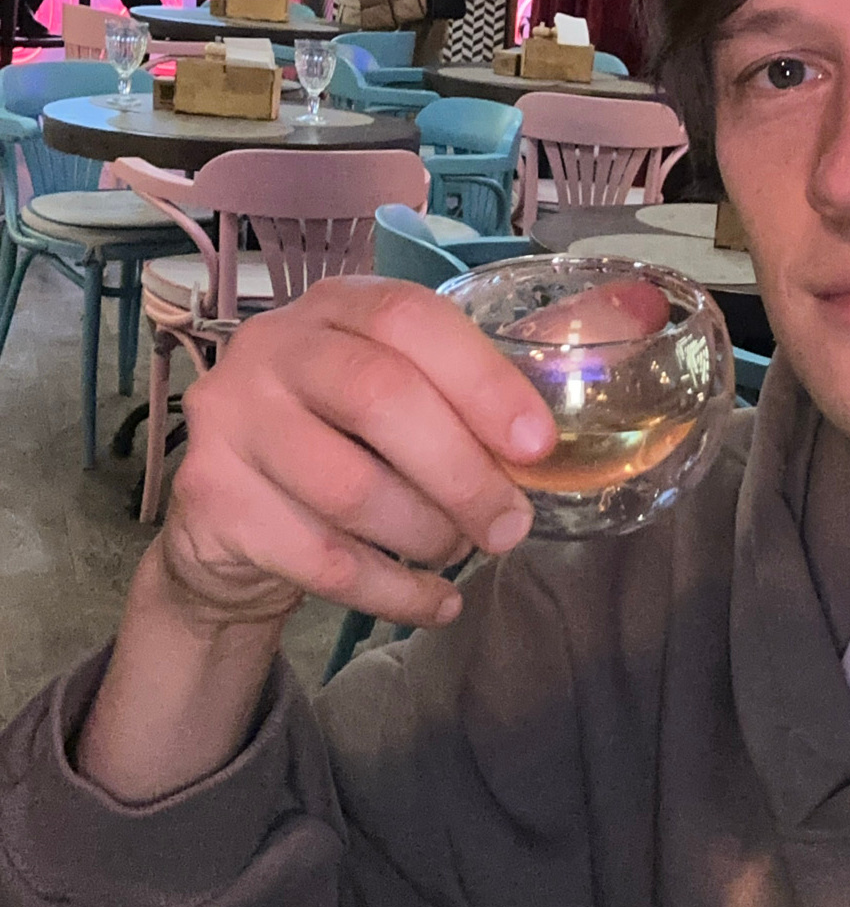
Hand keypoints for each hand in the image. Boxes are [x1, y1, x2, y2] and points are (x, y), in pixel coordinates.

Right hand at [157, 276, 561, 631]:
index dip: (482, 381)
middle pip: (379, 397)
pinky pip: (321, 560)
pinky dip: (395, 591)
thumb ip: (471, 390)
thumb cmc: (344, 440)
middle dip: (462, 473)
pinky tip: (436, 602)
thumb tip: (581, 396)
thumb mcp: (402, 391)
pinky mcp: (211, 497)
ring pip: (349, 488)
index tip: (538, 445)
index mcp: (335, 304)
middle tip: (510, 525)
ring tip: (458, 551)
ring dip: (426, 535)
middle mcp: (272, 345)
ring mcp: (230, 418)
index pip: (409, 319)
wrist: (234, 518)